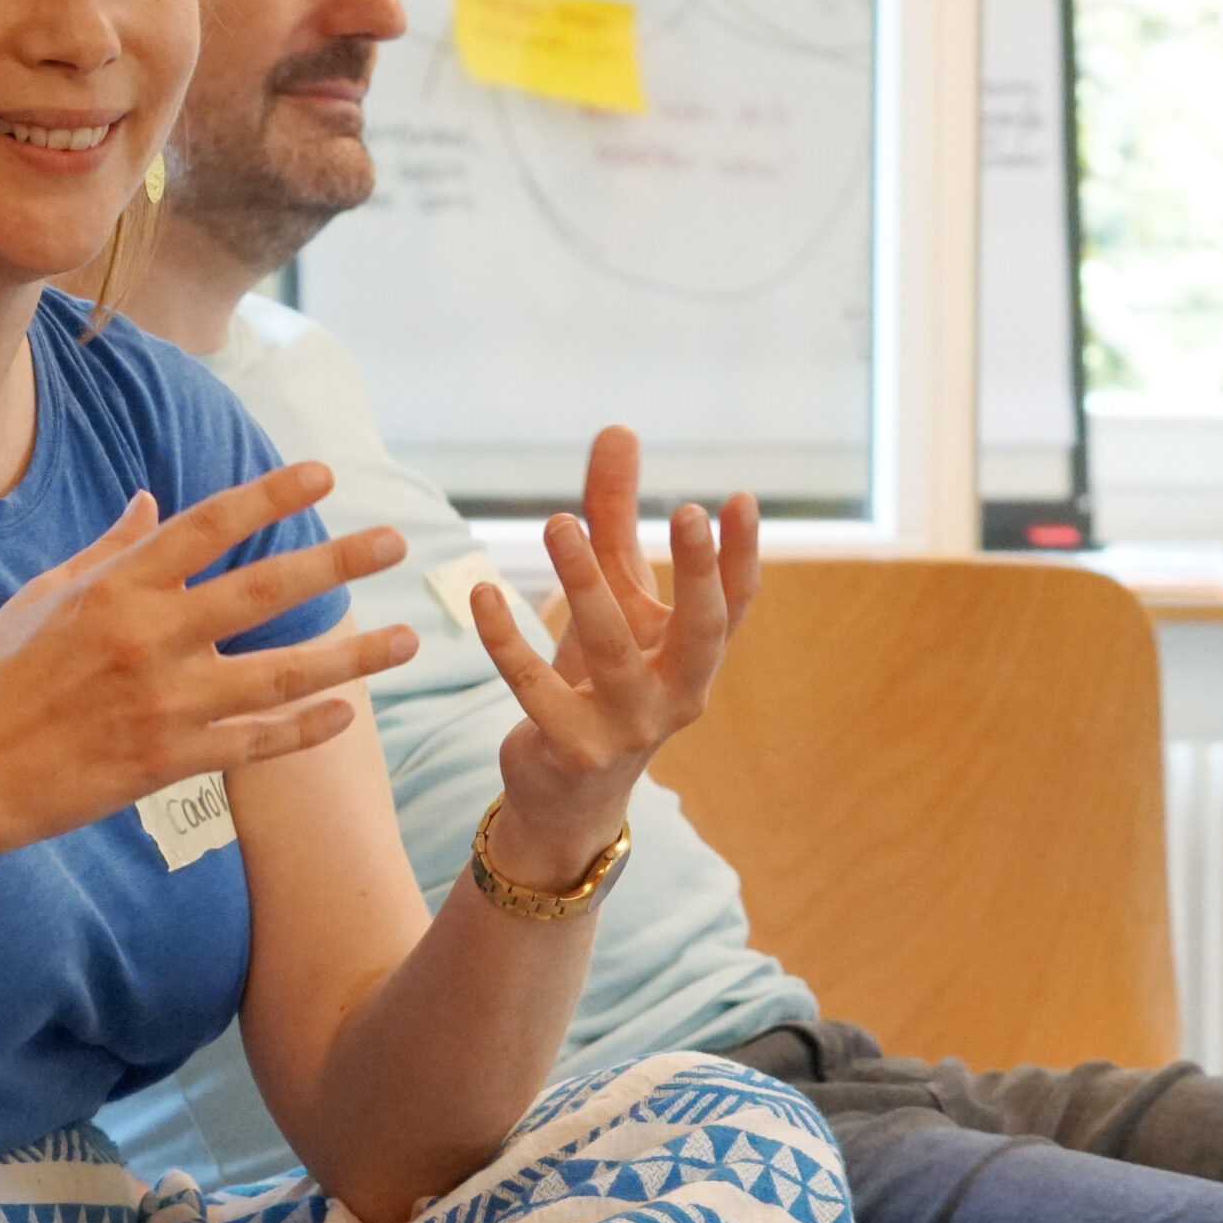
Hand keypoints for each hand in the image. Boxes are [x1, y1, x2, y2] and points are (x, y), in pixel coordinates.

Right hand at [0, 460, 417, 877]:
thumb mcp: (42, 597)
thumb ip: (109, 551)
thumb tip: (154, 503)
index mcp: (114, 589)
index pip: (207, 527)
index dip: (269, 495)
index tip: (322, 474)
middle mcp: (146, 639)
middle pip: (263, 591)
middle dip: (335, 562)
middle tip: (394, 542)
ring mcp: (162, 705)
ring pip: (279, 675)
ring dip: (350, 657)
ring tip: (405, 639)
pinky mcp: (167, 764)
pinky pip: (254, 744)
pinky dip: (304, 728)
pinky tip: (347, 712)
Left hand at [465, 426, 757, 885]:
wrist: (568, 794)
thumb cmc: (599, 678)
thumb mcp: (612, 598)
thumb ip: (613, 517)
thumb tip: (618, 428)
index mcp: (693, 658)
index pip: (732, 604)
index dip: (739, 555)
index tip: (739, 500)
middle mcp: (675, 694)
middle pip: (699, 632)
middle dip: (698, 574)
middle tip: (687, 512)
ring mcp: (627, 727)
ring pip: (610, 649)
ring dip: (583, 584)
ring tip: (559, 522)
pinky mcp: (571, 748)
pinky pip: (536, 688)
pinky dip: (508, 641)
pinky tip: (483, 592)